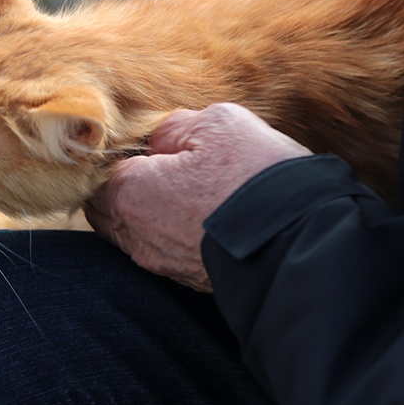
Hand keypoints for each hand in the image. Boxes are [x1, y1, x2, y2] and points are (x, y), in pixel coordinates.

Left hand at [84, 104, 311, 291]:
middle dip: (127, 184)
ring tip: (191, 188)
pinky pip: (165, 249)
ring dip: (152, 209)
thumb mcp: (217, 124)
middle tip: (166, 163)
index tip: (150, 142)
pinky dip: (175, 231)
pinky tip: (205, 214)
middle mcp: (135, 235)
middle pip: (110, 204)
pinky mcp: (188, 280)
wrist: (304, 244)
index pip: (99, 169)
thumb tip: (158, 140)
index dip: (123, 151)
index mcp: (129, 192)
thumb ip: (173, 127)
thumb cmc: (256, 178)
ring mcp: (161, 263)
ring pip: (136, 230)